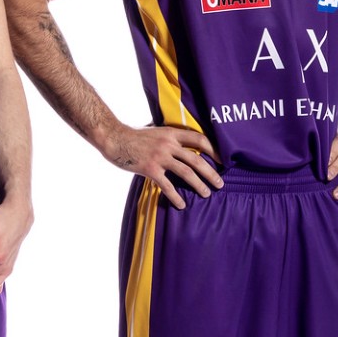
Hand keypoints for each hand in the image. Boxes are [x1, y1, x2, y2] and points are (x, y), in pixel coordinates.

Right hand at [104, 125, 221, 207]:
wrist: (115, 139)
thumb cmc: (136, 136)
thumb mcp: (157, 132)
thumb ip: (171, 138)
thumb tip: (186, 147)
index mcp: (172, 133)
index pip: (199, 139)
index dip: (213, 149)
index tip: (222, 159)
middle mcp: (169, 144)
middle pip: (196, 160)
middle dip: (211, 173)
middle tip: (220, 183)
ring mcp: (160, 157)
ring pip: (186, 173)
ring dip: (198, 185)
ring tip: (206, 194)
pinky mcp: (150, 169)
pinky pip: (167, 185)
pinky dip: (176, 196)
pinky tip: (181, 204)